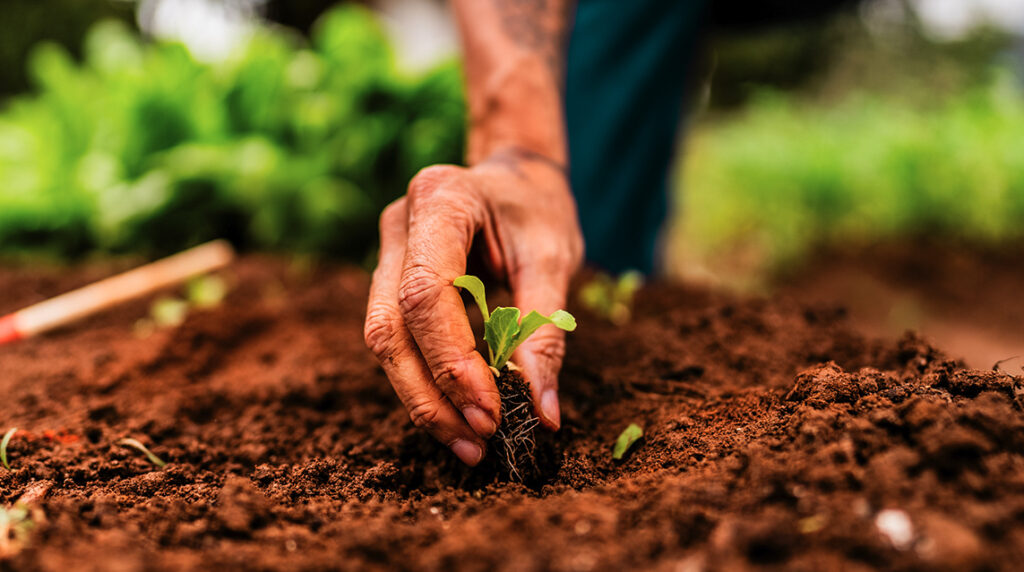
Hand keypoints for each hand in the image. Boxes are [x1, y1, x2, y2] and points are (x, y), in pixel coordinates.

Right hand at [364, 149, 583, 465]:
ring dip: (422, 400)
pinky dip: (423, 383)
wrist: (515, 178)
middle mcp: (398, 224)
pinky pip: (395, 340)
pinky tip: (456, 417)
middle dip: (431, 394)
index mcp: (440, 199)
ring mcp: (385, 251)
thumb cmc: (537, 212)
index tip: (491, 413)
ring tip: (468, 444)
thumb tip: (543, 413)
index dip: (452, 361)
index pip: (426, 293)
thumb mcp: (555, 259)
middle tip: (478, 443)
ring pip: (383, 340)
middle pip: (391, 326)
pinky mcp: (388, 279)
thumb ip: (544, 331)